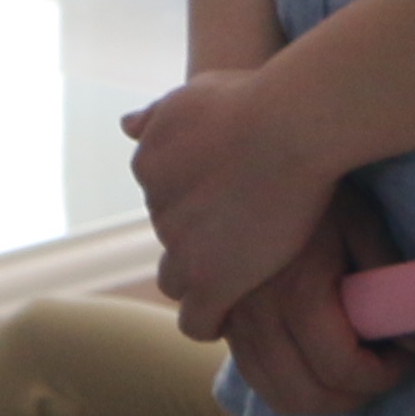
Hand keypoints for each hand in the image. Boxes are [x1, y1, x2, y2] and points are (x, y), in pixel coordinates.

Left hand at [124, 63, 343, 337]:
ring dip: (199, 283)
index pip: (164, 197)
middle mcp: (156, 205)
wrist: (287, 126)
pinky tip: (228, 320)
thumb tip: (126, 125)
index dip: (196, 204)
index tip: (226, 205)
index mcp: (150, 162)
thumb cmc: (255, 98)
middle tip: (243, 240)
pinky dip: (208, 323)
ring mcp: (180, 246)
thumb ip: (161, 114)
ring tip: (236, 284)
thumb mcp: (196, 92)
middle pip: (172, 236)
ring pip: (176, 280)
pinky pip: (195, 320)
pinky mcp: (210, 282)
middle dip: (200, 240)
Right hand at [219, 196, 414, 415]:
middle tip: (382, 374)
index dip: (383, 376)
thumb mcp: (362, 224)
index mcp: (297, 290)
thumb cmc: (316, 183)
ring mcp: (232, 315)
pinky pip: (249, 371)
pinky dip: (283, 382)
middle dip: (353, 397)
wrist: (253, 150)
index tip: (407, 358)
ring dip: (318, 397)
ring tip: (350, 372)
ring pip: (271, 391)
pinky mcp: (221, 312)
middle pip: (302, 394)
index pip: (340, 367)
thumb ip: (391, 284)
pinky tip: (311, 357)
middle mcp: (256, 312)